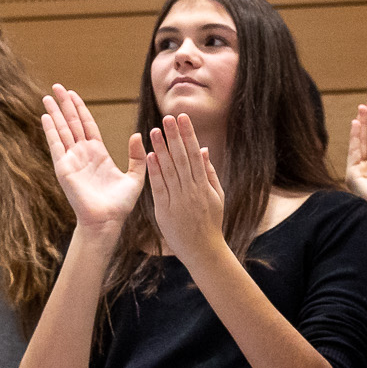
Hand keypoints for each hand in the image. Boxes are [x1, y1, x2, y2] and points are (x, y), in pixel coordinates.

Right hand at [41, 85, 144, 233]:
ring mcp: (72, 160)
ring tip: (47, 96)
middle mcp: (82, 154)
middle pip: (71, 123)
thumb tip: (139, 134)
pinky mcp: (64, 168)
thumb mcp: (135, 177)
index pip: (87, 125)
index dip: (80, 109)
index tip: (73, 94)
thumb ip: (138, 156)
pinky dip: (51, 131)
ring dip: (55, 113)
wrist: (108, 221)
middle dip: (65, 104)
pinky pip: (56, 146)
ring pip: (62, 130)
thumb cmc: (120, 204)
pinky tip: (45, 116)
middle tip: (57, 86)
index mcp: (98, 154)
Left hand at [143, 115, 226, 261]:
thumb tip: (203, 149)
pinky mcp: (166, 210)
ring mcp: (179, 199)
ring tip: (154, 131)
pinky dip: (155, 172)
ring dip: (162, 149)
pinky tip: (149, 156)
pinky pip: (160, 188)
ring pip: (170, 170)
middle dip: (175, 136)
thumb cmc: (210, 223)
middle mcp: (192, 189)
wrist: (204, 250)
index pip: (195, 154)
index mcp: (204, 184)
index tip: (182, 118)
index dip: (188, 135)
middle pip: (182, 158)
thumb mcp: (217, 196)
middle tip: (168, 117)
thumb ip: (209, 173)